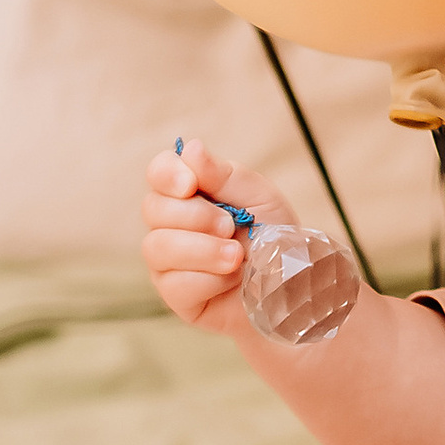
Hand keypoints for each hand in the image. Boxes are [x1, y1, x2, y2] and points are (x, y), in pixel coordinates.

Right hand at [142, 135, 291, 336]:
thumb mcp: (258, 196)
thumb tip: (190, 148)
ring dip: (203, 250)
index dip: (167, 175)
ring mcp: (167, 262)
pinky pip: (175, 284)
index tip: (191, 184)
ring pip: (158, 247)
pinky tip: (232, 280)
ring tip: (237, 256)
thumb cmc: (272, 235)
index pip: (158, 172)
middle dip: (196, 216)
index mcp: (188, 193)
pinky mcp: (176, 296)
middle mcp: (169, 225)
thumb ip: (223, 174)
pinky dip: (210, 280)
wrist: (290, 284)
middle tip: (230, 225)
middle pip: (153, 209)